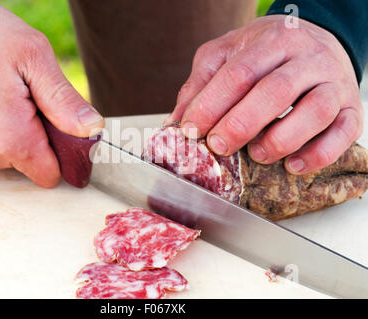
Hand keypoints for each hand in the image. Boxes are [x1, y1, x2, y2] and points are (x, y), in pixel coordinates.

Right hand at [0, 0, 103, 186]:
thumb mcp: (34, 58)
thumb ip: (65, 101)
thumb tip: (92, 130)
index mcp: (10, 138)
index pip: (50, 174)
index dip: (60, 153)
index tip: (58, 130)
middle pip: (26, 164)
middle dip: (32, 136)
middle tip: (21, 98)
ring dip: (4, 133)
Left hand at [167, 15, 362, 174]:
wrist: (315, 39)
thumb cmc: (265, 52)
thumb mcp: (226, 54)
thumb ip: (200, 84)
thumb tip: (176, 122)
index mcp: (272, 41)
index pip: (239, 73)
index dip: (211, 105)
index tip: (190, 130)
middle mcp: (307, 59)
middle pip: (275, 91)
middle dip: (241, 124)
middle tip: (218, 146)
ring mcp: (334, 84)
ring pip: (315, 112)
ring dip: (280, 140)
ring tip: (257, 155)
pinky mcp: (351, 109)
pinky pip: (344, 134)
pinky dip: (318, 154)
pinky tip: (293, 166)